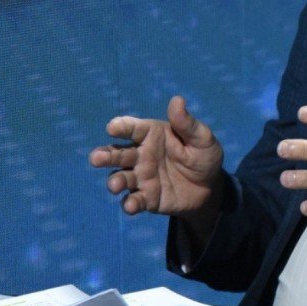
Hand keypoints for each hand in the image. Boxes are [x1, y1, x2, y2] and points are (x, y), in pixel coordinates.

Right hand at [88, 95, 224, 219]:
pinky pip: (134, 200)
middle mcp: (140, 155)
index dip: (122, 126)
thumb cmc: (203, 156)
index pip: (133, 128)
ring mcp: (140, 177)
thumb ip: (187, 124)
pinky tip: (131, 205)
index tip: (113, 127)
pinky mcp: (146, 198)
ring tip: (115, 184)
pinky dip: (129, 204)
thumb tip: (177, 100)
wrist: (210, 187)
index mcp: (152, 134)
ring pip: (120, 178)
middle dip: (105, 155)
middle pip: (118, 153)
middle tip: (96, 158)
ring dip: (115, 181)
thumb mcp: (202, 138)